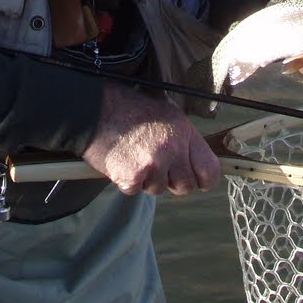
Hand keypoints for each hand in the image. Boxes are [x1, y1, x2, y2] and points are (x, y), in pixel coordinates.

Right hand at [81, 83, 220, 195]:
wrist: (93, 111)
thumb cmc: (129, 111)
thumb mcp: (166, 116)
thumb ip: (183, 140)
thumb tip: (197, 164)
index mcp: (184, 132)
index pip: (209, 169)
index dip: (204, 179)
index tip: (197, 180)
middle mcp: (172, 149)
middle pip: (186, 186)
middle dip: (172, 182)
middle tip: (157, 166)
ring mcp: (153, 164)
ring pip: (159, 190)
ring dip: (148, 180)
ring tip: (135, 157)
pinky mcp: (132, 177)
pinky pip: (136, 191)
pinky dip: (128, 181)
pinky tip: (123, 161)